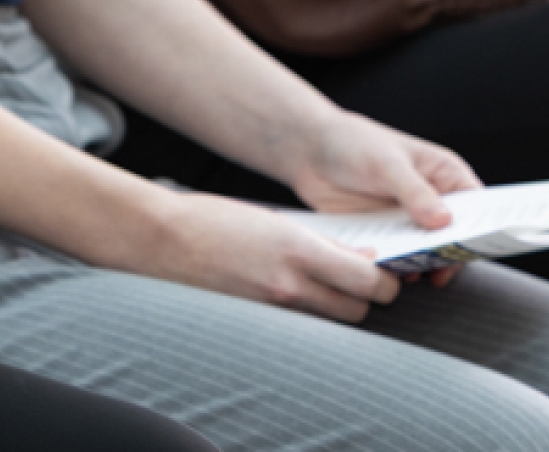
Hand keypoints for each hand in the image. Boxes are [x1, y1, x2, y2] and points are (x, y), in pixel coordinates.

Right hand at [144, 188, 405, 322]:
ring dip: (338, 308)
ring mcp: (271, 309)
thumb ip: (322, 242)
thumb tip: (362, 258)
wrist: (164, 239)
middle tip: (358, 282)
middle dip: (365, 298)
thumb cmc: (216, 220)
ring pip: (331, 323)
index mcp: (297, 248)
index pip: (367, 280)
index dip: (384, 281)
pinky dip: (307, 317)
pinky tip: (296, 299)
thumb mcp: (277, 220)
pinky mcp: (256, 323)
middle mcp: (288, 284)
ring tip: (326, 289)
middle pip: (357, 310)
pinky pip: (299, 329)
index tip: (383, 273)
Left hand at [281, 109, 482, 289]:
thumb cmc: (353, 143)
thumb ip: (415, 192)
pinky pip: (401, 259)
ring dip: (424, 266)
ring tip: (412, 274)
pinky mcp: (387, 235)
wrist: (309, 152)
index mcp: (445, 174)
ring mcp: (410, 220)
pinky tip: (390, 273)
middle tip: (439, 271)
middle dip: (450, 255)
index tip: (476, 249)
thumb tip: (445, 221)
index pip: (478, 207)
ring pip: (430, 253)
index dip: (483, 228)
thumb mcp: (387, 164)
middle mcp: (433, 199)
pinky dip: (400, 268)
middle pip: (456, 237)